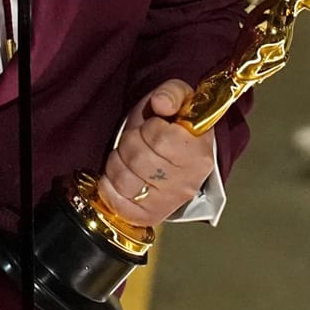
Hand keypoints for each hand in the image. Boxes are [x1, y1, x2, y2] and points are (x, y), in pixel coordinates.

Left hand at [95, 80, 213, 228]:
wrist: (180, 156)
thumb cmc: (174, 126)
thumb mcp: (178, 99)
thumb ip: (171, 93)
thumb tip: (161, 103)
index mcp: (199, 152)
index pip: (160, 138)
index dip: (149, 128)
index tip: (154, 127)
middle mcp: (188, 181)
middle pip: (138, 159)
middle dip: (129, 144)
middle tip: (137, 141)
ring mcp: (170, 202)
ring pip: (126, 182)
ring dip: (117, 164)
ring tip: (127, 158)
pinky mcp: (152, 216)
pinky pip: (121, 206)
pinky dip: (110, 189)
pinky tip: (118, 177)